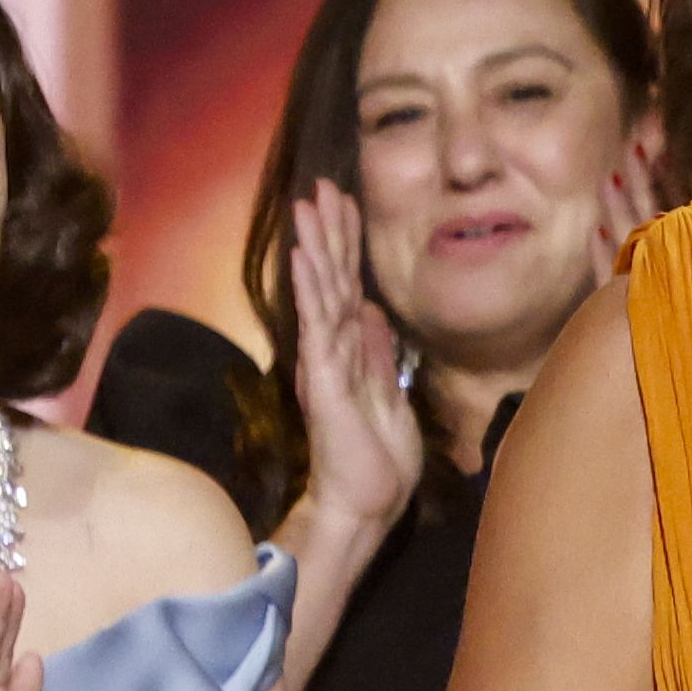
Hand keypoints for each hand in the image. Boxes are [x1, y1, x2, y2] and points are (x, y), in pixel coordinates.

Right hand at [273, 186, 421, 559]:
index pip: (346, 285)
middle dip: (328, 231)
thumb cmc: (377, 460)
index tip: (343, 201)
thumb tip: (373, 314)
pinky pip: (317, 328)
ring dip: (314, 247)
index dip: (345, 244)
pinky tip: (304, 256)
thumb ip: (378, 354)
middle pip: (329, 279)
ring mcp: (324, 364)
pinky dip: (310, 290)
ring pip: (320, 293)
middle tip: (322, 186)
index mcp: (349, 353)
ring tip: (306, 205)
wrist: (366, 504)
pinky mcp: (322, 381)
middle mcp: (330, 352)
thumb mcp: (388, 394)